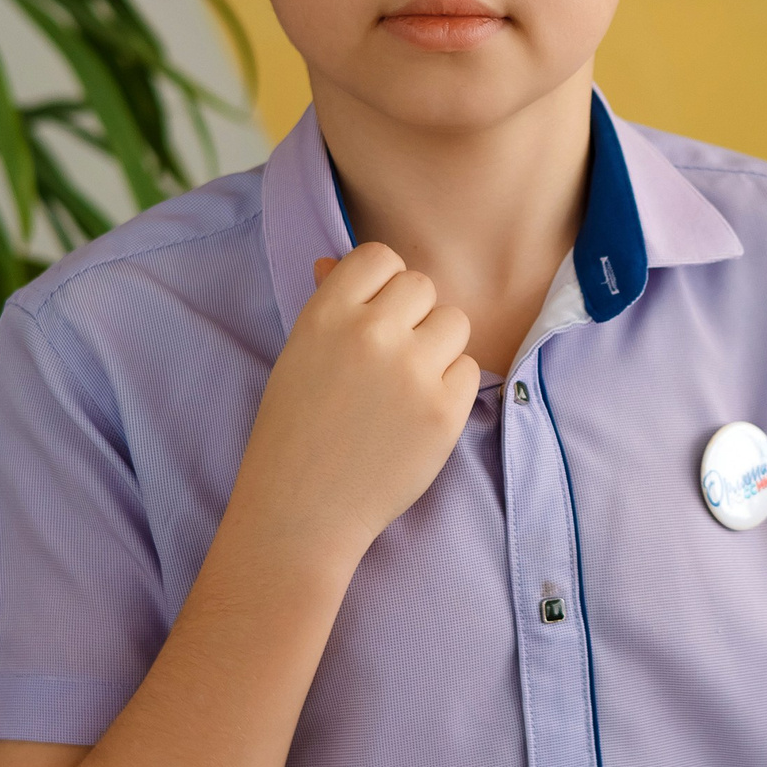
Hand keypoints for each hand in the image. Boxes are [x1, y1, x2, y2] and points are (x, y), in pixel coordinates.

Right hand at [229, 246, 480, 569]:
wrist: (302, 509)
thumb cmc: (296, 431)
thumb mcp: (299, 356)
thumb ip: (328, 306)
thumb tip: (336, 261)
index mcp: (326, 313)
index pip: (380, 257)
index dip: (383, 286)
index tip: (374, 318)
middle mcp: (370, 333)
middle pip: (423, 286)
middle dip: (413, 317)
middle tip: (390, 361)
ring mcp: (411, 371)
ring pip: (454, 322)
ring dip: (439, 348)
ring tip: (406, 386)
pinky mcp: (444, 410)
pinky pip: (471, 370)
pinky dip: (452, 388)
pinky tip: (418, 414)